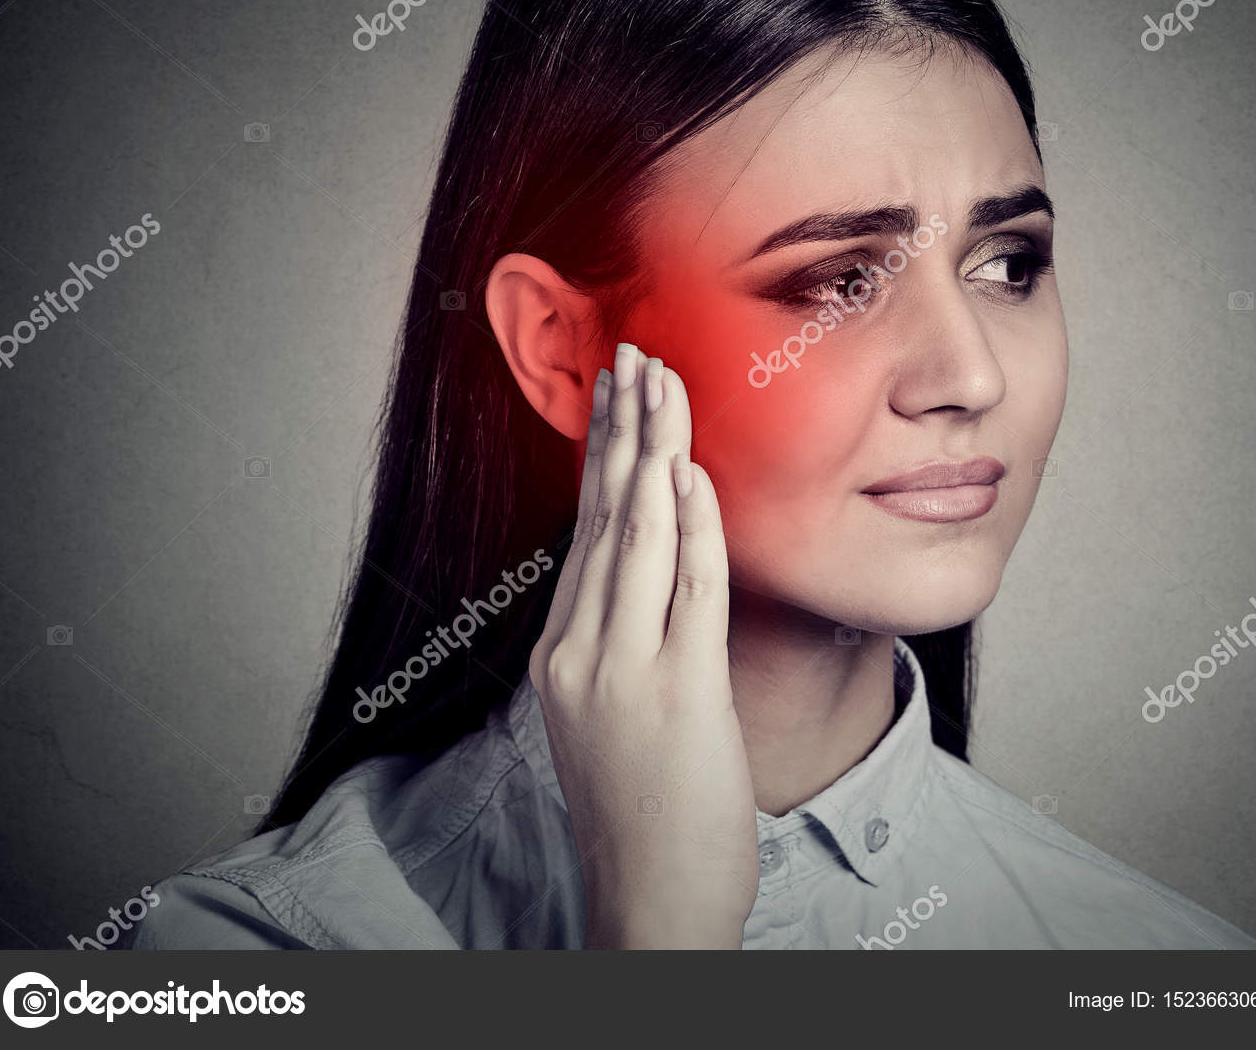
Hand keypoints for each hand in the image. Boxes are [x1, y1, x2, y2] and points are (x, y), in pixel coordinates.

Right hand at [527, 342, 757, 947]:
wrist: (650, 900)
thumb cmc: (643, 809)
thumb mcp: (608, 714)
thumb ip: (618, 639)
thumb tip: (645, 571)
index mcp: (562, 653)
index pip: (586, 532)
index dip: (602, 455)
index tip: (613, 394)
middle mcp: (578, 652)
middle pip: (603, 517)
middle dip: (621, 428)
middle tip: (633, 354)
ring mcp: (621, 672)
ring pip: (638, 537)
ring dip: (654, 450)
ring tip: (663, 381)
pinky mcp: (675, 694)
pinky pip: (688, 590)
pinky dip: (692, 524)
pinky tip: (693, 471)